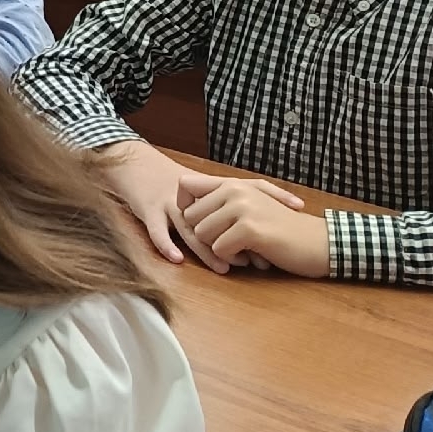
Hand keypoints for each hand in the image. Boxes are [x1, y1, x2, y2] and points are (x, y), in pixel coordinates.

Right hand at [95, 140, 302, 267]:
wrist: (134, 164)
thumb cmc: (173, 181)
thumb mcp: (205, 187)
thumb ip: (230, 202)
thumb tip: (264, 222)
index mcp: (212, 186)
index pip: (249, 185)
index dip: (274, 194)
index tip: (298, 207)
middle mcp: (195, 193)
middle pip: (222, 216)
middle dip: (242, 239)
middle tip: (262, 261)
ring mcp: (170, 202)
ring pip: (192, 228)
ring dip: (209, 249)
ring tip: (225, 267)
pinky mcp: (149, 210)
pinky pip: (158, 231)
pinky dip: (167, 245)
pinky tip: (178, 259)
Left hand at [183, 180, 330, 276]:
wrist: (319, 242)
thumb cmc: (281, 229)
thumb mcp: (251, 206)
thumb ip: (221, 202)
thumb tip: (183, 208)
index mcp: (232, 183)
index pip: (184, 184)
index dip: (185, 205)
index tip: (202, 221)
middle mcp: (234, 190)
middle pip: (189, 217)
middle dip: (205, 236)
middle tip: (231, 242)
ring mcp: (242, 208)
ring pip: (202, 234)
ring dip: (220, 250)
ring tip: (244, 250)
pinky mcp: (249, 229)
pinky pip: (219, 250)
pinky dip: (232, 259)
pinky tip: (253, 257)